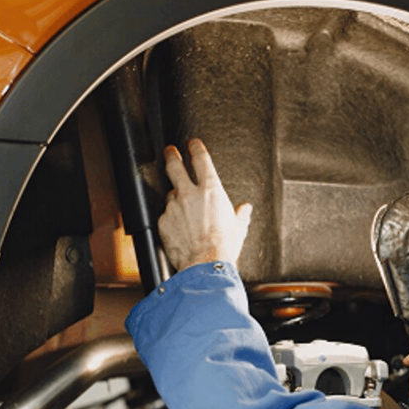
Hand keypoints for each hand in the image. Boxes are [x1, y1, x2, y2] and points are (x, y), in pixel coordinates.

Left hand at [159, 138, 251, 270]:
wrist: (205, 265)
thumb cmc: (223, 247)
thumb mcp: (238, 228)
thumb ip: (240, 214)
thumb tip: (245, 209)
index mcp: (211, 190)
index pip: (201, 160)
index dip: (196, 148)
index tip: (193, 143)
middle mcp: (190, 194)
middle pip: (175, 166)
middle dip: (172, 155)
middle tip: (170, 151)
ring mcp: (174, 207)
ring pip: (170, 194)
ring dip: (175, 198)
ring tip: (183, 210)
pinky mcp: (163, 221)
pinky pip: (166, 215)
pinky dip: (171, 218)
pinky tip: (179, 228)